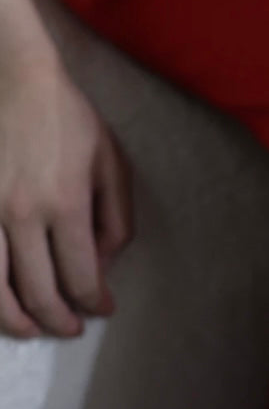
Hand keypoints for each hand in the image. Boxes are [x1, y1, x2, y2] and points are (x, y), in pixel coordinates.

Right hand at [0, 45, 132, 339]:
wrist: (14, 79)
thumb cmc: (67, 118)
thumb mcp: (110, 159)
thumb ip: (115, 216)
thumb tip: (102, 263)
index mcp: (66, 201)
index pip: (81, 274)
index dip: (94, 302)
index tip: (102, 309)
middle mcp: (22, 214)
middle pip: (38, 291)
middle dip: (58, 320)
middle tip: (71, 328)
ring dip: (14, 319)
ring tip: (32, 328)